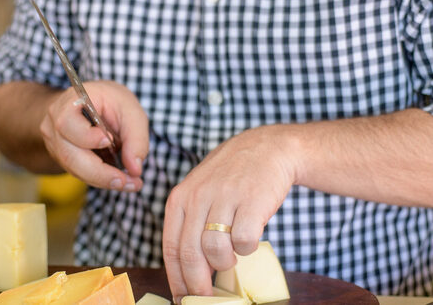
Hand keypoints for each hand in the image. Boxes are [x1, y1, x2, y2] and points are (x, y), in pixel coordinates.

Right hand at [39, 80, 148, 190]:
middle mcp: (55, 121)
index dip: (86, 137)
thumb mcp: (131, 111)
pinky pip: (76, 171)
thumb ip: (136, 138)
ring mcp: (54, 140)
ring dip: (101, 179)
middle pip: (69, 154)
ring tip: (128, 183)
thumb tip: (135, 170)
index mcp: (72, 101)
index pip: (67, 122)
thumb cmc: (112, 102)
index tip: (109, 141)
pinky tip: (117, 178)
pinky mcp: (60, 155)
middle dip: (100, 173)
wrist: (92, 103)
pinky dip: (98, 178)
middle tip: (126, 181)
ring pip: (72, 168)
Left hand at [162, 125, 299, 302]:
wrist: (266, 148)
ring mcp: (225, 198)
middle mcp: (198, 196)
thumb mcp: (200, 190)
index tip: (182, 298)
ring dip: (225, 263)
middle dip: (198, 285)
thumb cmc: (230, 175)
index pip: (171, 247)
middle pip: (190, 255)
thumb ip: (190, 222)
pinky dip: (247, 248)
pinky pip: (245, 242)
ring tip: (232, 256)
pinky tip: (248, 238)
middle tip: (207, 297)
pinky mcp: (251, 202)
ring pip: (215, 251)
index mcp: (181, 197)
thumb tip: (186, 269)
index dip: (176, 279)